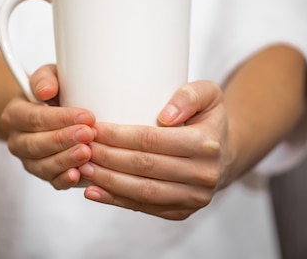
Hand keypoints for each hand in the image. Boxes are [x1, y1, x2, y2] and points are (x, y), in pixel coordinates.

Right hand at [1, 65, 95, 189]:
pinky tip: (78, 174)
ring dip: (65, 160)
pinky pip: (51, 181)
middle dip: (63, 140)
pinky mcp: (44, 174)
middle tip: (88, 134)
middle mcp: (17, 140)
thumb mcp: (51, 76)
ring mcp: (29, 160)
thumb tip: (46, 91)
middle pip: (36, 144)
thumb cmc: (56, 92)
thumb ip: (46, 78)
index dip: (60, 118)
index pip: (34, 118)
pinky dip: (64, 179)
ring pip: (42, 165)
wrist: (55, 112)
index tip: (86, 115)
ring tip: (87, 153)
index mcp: (15, 114)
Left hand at [78, 81, 234, 219]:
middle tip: (80, 147)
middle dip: (107, 157)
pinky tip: (93, 191)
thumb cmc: (208, 117)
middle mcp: (204, 175)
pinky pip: (144, 208)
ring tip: (81, 167)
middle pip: (144, 167)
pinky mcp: (182, 212)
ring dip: (107, 181)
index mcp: (206, 143)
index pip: (152, 140)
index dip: (119, 136)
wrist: (226, 152)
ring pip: (142, 192)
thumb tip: (165, 116)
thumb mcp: (209, 94)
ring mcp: (194, 198)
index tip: (94, 128)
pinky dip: (116, 200)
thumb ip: (189, 95)